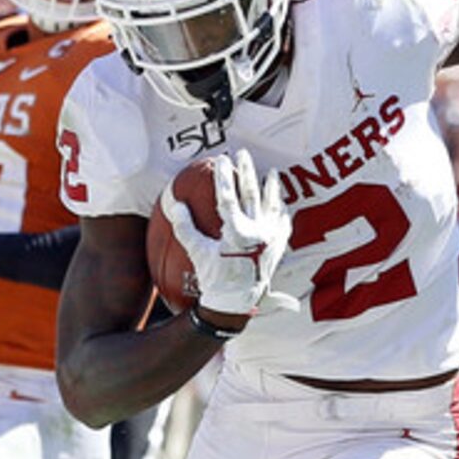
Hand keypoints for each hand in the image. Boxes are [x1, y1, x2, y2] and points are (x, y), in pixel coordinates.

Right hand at [178, 149, 291, 318]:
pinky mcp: (279, 249)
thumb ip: (185, 226)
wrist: (236, 304)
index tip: (221, 160)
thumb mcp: (196, 252)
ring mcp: (271, 240)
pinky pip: (284, 226)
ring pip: (273, 206)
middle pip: (253, 193)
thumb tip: (175, 202)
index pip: (229, 196)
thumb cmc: (214, 279)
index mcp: (237, 232)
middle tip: (243, 154)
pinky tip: (282, 206)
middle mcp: (258, 233)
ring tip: (272, 173)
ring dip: (272, 188)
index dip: (224, 176)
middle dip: (247, 171)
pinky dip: (283, 213)